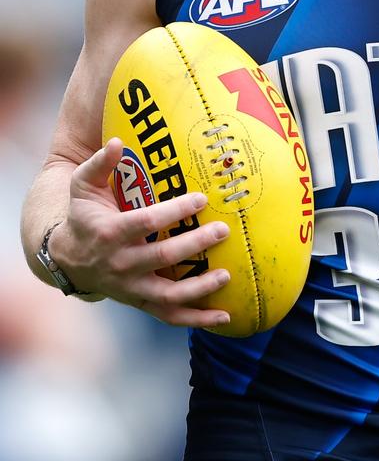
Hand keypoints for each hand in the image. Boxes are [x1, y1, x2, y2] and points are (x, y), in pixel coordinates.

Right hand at [49, 138, 231, 327]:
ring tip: (227, 275)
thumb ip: (99, 164)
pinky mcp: (141, 302)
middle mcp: (121, 264)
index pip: (146, 222)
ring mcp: (132, 288)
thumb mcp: (82, 187)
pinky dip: (196, 319)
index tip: (201, 198)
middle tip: (222, 231)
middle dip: (194, 244)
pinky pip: (170, 316)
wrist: (69, 260)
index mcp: (110, 233)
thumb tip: (116, 141)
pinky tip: (224, 317)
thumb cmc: (84, 216)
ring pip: (168, 294)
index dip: (174, 211)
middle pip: (162, 258)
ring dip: (199, 288)